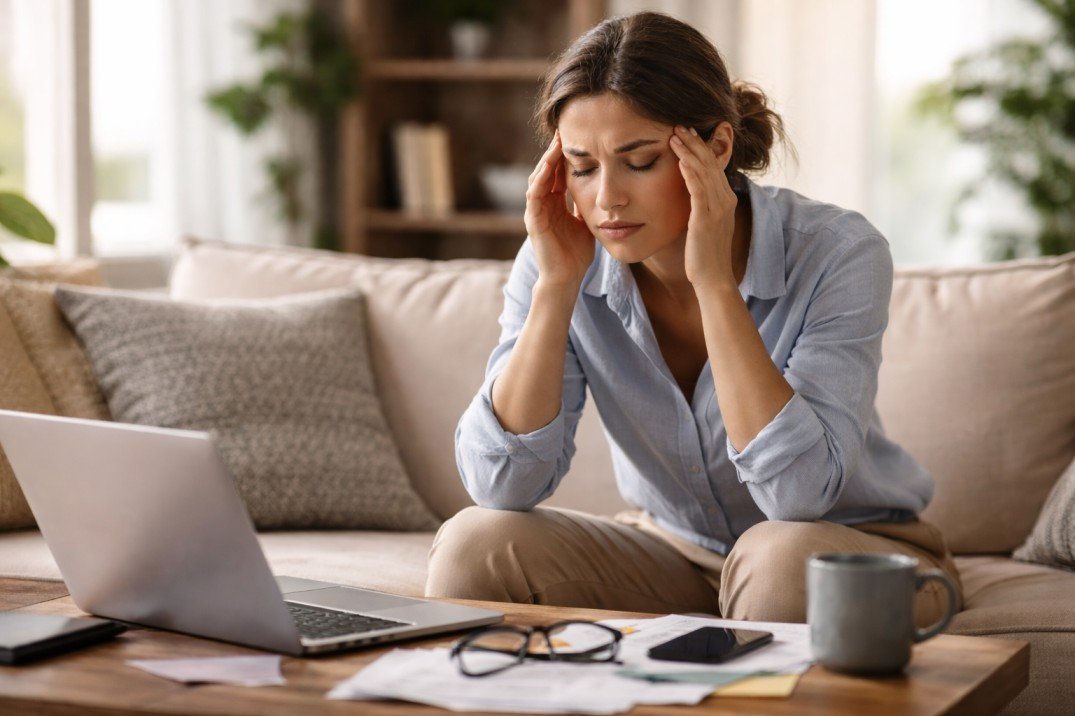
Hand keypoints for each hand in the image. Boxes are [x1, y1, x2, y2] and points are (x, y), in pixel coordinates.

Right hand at [524, 130, 594, 286]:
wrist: (567, 278)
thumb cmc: (577, 253)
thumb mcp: (587, 221)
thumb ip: (589, 204)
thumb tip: (604, 188)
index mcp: (555, 203)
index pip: (558, 173)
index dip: (565, 155)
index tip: (576, 136)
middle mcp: (543, 204)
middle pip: (546, 171)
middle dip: (554, 151)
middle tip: (563, 131)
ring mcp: (536, 212)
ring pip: (538, 179)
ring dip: (546, 161)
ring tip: (556, 143)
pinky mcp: (533, 222)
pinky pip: (534, 195)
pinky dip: (540, 180)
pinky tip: (549, 166)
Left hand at [669, 124, 737, 287]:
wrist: (713, 279)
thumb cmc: (705, 255)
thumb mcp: (705, 225)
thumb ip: (702, 207)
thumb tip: (690, 195)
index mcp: (725, 200)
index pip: (714, 167)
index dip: (701, 148)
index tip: (687, 134)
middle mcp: (725, 200)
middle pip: (711, 163)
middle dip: (695, 143)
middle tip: (679, 126)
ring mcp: (717, 209)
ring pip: (705, 172)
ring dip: (689, 152)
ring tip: (675, 135)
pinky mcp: (706, 219)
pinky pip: (699, 191)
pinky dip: (690, 174)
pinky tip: (680, 161)